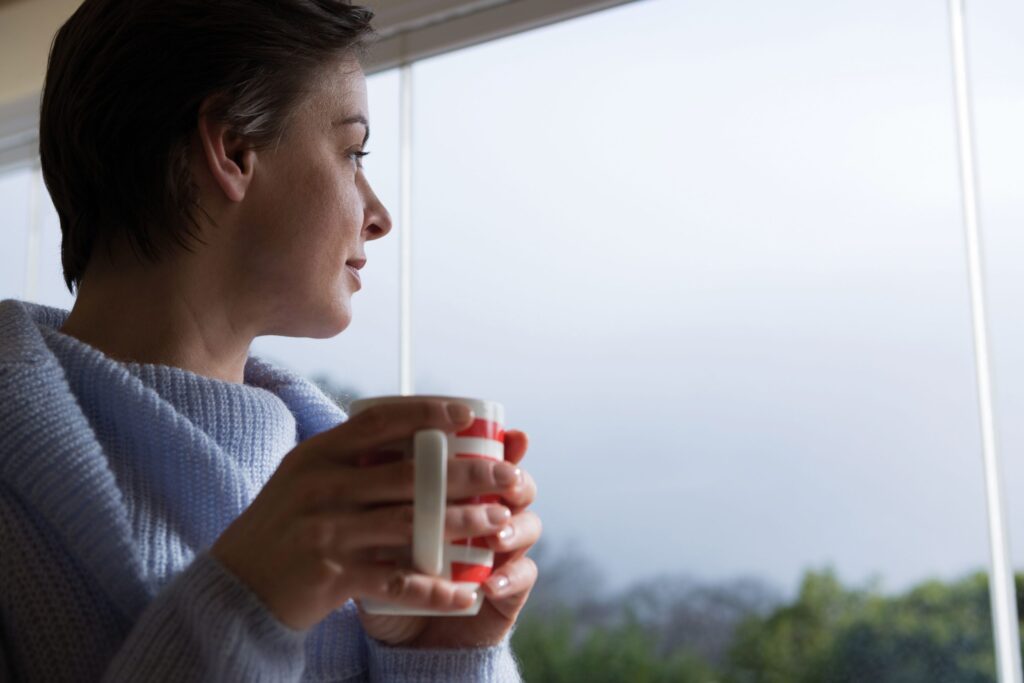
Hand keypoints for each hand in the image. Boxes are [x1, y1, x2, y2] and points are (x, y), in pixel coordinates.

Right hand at [210, 400, 522, 630]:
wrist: (235, 587)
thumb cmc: (282, 527)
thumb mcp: (304, 478)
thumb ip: (348, 457)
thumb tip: (410, 431)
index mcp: (318, 455)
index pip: (380, 421)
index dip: (428, 413)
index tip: (469, 415)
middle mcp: (322, 487)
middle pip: (409, 474)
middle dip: (467, 474)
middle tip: (508, 476)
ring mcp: (326, 532)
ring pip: (410, 523)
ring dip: (462, 524)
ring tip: (499, 523)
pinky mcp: (331, 576)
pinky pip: (395, 580)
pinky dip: (433, 588)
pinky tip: (465, 593)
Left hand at [357, 429, 540, 647]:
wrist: (402, 633)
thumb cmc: (388, 570)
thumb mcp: (377, 531)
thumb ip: (376, 496)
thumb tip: (361, 452)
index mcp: (463, 490)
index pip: (490, 457)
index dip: (504, 443)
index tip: (506, 434)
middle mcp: (489, 513)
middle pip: (518, 485)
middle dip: (515, 480)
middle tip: (506, 480)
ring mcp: (503, 551)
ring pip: (528, 526)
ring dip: (515, 528)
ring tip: (496, 537)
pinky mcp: (509, 590)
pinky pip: (522, 577)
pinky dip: (508, 579)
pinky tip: (488, 585)